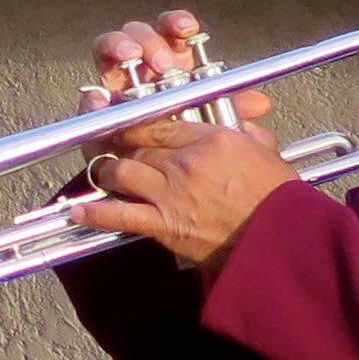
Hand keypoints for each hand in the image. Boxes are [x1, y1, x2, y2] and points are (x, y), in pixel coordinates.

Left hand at [76, 121, 296, 272]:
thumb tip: (238, 122)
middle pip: (134, 144)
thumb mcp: (265, 153)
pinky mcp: (164, 226)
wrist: (280, 243)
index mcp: (210, 140)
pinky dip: (95, 212)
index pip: (158, 121)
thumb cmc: (279, 200)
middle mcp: (184, 163)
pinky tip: (77, 210)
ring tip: (101, 170)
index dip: (133, 118)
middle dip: (116, 142)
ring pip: (121, 172)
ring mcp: (170, 195)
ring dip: (106, 170)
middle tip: (102, 140)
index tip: (121, 116)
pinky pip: (119, 215)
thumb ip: (244, 132)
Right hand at [78, 9, 271, 150]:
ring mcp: (116, 87)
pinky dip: (93, 97)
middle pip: (137, 34)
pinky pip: (89, 100)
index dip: (176, 25)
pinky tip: (101, 99)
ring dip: (118, 48)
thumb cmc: (193, 152)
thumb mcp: (217, 130)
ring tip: (130, 59)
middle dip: (148, 41)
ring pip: (107, 51)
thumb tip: (260, 104)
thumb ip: (235, 113)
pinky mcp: (97, 113)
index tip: (187, 31)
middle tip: (163, 64)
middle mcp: (142, 70)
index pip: (172, 32)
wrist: (171, 186)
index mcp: (173, 64)